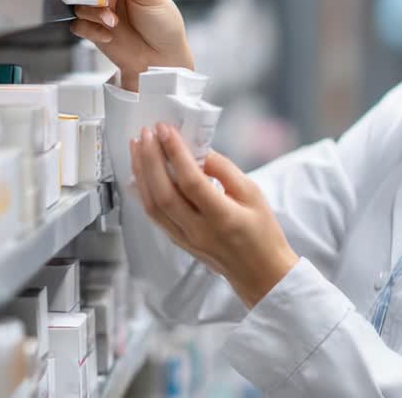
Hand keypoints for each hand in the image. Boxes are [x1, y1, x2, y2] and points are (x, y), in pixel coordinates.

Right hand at [69, 0, 193, 89]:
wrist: (162, 58)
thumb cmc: (164, 24)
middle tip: (103, 1)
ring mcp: (101, 7)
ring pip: (79, 2)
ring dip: (94, 13)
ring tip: (113, 22)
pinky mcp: (94, 27)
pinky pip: (78, 24)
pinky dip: (91, 30)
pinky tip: (109, 35)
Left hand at [130, 122, 298, 308]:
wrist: (260, 272)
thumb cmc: (262, 232)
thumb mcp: (253, 193)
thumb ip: (224, 170)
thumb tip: (198, 150)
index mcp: (223, 217)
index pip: (191, 181)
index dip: (176, 153)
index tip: (166, 129)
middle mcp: (199, 230)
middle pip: (164, 193)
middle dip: (151, 159)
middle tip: (147, 132)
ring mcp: (185, 239)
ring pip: (152, 205)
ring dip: (141, 173)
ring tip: (138, 147)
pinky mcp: (178, 241)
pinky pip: (154, 215)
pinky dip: (143, 191)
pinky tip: (139, 174)